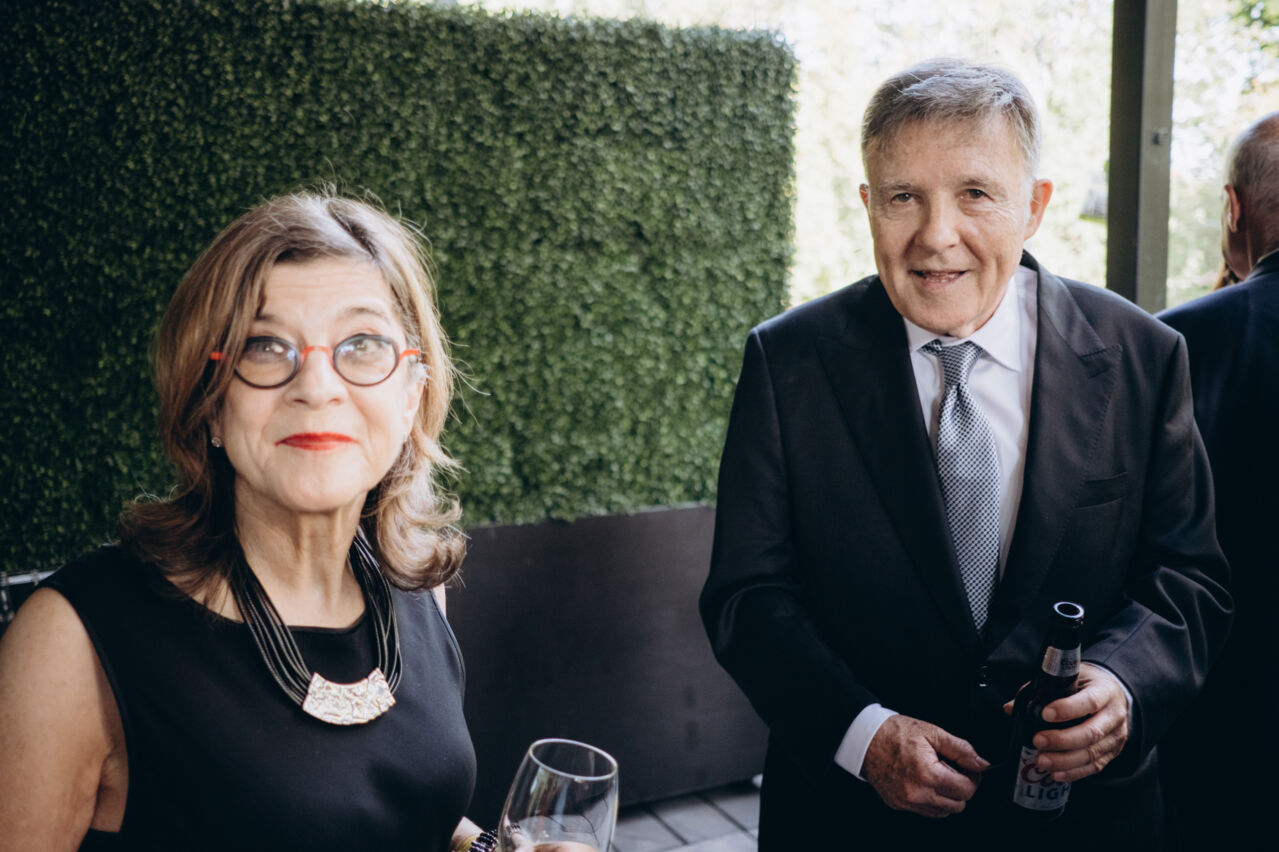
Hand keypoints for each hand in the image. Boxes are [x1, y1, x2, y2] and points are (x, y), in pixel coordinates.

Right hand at [861, 714, 988, 817]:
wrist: (865, 739)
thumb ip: (961, 749)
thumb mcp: (931, 732)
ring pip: (943, 811)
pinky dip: (931, 800)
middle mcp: (917, 793)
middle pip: (958, 805)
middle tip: (952, 769)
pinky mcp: (898, 805)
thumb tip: (982, 763)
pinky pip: (926, 811)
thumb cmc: (895, 733)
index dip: (972, 777)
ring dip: (946, 796)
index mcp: (928, 774)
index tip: (967, 768)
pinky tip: (924, 781)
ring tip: (936, 774)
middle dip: (960, 788)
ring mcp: (906, 802)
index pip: (966, 790)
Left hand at [1003, 663, 1129, 782]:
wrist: (1115, 694)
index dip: (1068, 709)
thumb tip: (1011, 708)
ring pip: (1092, 753)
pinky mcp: (1112, 753)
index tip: (1045, 714)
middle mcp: (1114, 715)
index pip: (1089, 701)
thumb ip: (1042, 690)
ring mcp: (1115, 737)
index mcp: (1105, 691)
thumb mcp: (1070, 677)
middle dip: (1062, 740)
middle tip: (1038, 741)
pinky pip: (1094, 767)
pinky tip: (1056, 773)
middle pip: (1091, 732)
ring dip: (1064, 761)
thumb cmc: (1087, 684)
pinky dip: (1074, 772)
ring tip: (1041, 761)